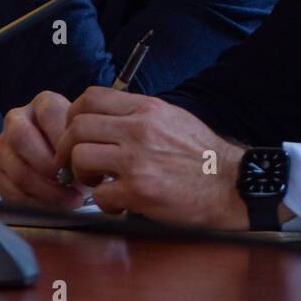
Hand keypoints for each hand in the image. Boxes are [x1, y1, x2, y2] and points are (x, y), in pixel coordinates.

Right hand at [0, 91, 85, 208]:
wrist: (67, 166)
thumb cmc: (79, 150)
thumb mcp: (86, 139)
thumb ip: (83, 144)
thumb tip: (80, 166)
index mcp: (43, 104)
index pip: (48, 113)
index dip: (63, 138)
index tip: (79, 159)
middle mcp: (18, 118)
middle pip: (21, 137)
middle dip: (47, 165)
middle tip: (69, 181)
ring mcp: (3, 144)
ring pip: (16, 168)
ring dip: (45, 190)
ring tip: (69, 199)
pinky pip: (9, 190)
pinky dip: (34, 202)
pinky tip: (53, 204)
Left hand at [54, 87, 247, 229]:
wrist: (231, 184)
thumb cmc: (202, 155)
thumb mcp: (173, 118)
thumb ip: (139, 115)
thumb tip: (108, 119)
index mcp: (147, 109)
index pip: (90, 97)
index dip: (73, 116)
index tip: (76, 133)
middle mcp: (139, 129)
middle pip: (77, 127)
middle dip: (68, 148)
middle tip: (76, 163)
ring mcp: (137, 160)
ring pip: (81, 157)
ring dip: (81, 173)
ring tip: (98, 182)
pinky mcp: (139, 191)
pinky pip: (99, 194)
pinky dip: (103, 202)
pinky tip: (117, 203)